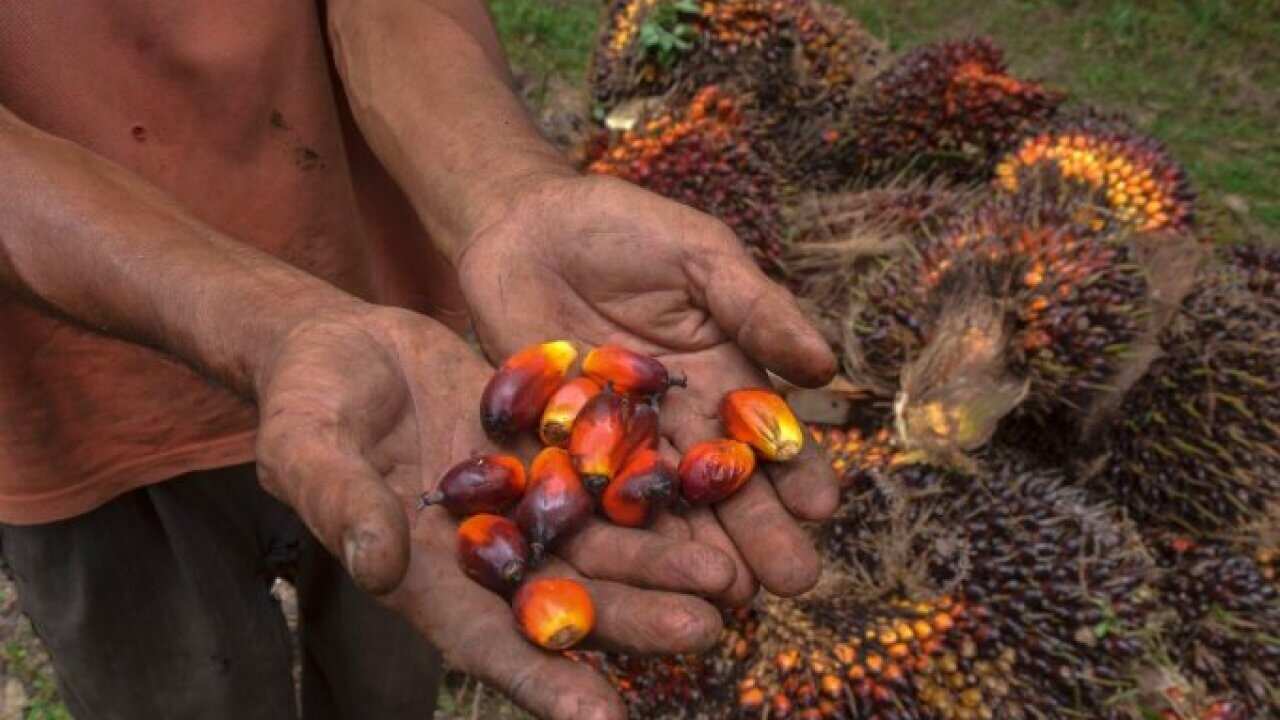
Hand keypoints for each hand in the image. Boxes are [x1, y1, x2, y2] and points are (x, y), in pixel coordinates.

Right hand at [253, 304, 738, 719]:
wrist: (341, 345)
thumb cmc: (304, 406)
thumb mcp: (306, 450)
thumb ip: (345, 505)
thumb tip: (381, 566)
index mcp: (426, 578)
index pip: (489, 644)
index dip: (546, 682)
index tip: (605, 719)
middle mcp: (487, 553)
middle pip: (568, 599)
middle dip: (635, 621)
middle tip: (704, 630)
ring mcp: (523, 502)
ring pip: (602, 542)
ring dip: (662, 562)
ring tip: (728, 576)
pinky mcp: (547, 449)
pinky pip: (606, 470)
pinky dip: (652, 486)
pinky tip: (707, 492)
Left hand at [457, 174, 840, 604]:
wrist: (523, 223)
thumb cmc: (623, 227)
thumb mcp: (699, 254)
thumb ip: (754, 306)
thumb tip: (826, 366)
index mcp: (721, 376)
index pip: (766, 434)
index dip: (797, 470)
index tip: (823, 507)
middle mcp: (675, 421)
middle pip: (720, 486)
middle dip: (758, 533)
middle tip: (791, 582)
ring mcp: (614, 442)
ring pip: (659, 506)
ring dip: (692, 551)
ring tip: (726, 595)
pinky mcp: (554, 448)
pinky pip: (582, 495)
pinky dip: (606, 532)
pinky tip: (631, 571)